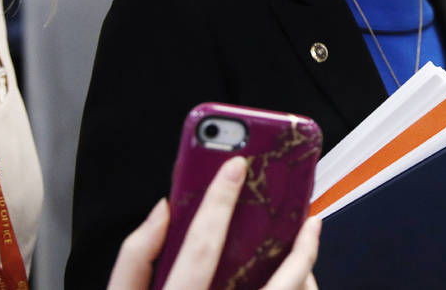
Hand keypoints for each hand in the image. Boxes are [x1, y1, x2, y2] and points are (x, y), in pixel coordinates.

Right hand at [107, 157, 321, 289]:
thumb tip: (163, 211)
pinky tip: (296, 283)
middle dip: (300, 251)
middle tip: (310, 220)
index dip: (217, 204)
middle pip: (273, 289)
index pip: (198, 252)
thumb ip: (135, 259)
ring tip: (309, 252)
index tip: (235, 166)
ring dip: (306, 278)